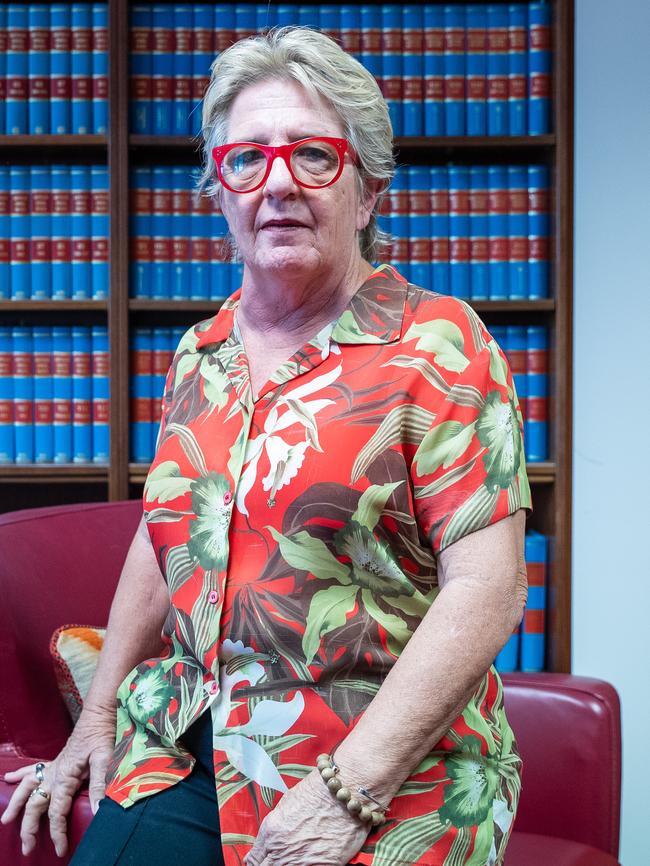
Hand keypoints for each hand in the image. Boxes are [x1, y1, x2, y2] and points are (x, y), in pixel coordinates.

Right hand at [0, 706, 114, 857]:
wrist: (97, 716)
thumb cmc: (102, 735)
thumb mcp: (104, 759)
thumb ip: (100, 784)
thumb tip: (99, 809)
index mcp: (65, 778)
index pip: (57, 812)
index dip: (57, 832)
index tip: (59, 849)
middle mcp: (54, 774)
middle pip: (35, 805)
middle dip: (29, 828)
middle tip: (27, 848)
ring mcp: (52, 767)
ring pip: (27, 789)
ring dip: (16, 805)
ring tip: (5, 820)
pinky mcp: (55, 761)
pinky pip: (32, 770)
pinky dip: (19, 775)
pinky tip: (8, 779)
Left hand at [244, 768, 370, 865]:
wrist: (346, 790)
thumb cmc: (319, 790)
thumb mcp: (288, 802)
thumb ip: (276, 826)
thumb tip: (270, 841)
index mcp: (270, 832)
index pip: (253, 859)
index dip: (257, 862)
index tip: (262, 861)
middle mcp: (281, 850)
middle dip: (269, 865)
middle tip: (276, 861)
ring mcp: (301, 862)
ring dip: (286, 865)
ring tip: (296, 858)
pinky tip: (310, 861)